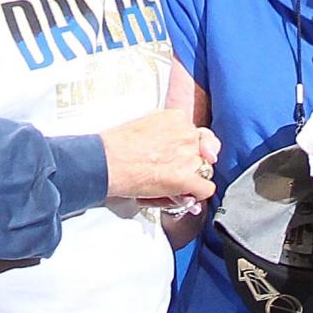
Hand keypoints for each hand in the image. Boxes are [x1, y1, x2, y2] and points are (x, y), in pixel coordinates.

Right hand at [97, 106, 219, 205]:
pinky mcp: (186, 178)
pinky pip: (205, 189)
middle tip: (172, 172)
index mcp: (176, 117)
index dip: (189, 148)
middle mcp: (187, 134)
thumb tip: (169, 149)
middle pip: (202, 152)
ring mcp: (188, 156)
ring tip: (169, 185)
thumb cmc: (117, 145)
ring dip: (191, 180)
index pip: (196, 133)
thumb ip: (164, 133)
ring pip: (205, 171)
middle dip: (191, 164)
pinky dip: (196, 195)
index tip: (181, 154)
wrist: (107, 161)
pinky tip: (183, 195)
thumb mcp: (144, 125)